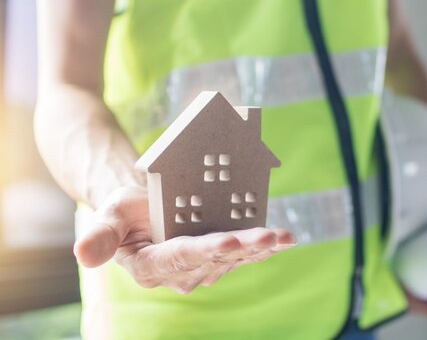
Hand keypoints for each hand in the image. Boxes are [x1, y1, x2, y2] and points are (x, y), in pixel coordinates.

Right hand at [74, 186, 296, 293]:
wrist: (146, 210)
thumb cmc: (127, 210)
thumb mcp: (108, 215)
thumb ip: (100, 236)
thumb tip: (82, 254)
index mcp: (150, 265)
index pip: (179, 258)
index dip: (204, 251)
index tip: (229, 242)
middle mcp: (180, 273)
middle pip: (214, 258)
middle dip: (243, 247)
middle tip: (267, 237)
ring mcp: (203, 267)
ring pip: (234, 258)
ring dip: (259, 248)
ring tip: (281, 236)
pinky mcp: (220, 258)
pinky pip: (245, 254)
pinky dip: (266, 247)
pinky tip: (287, 240)